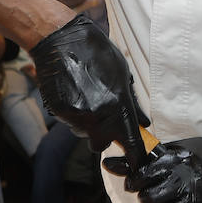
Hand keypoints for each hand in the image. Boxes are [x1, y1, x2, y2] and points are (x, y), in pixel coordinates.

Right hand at [31, 15, 148, 150]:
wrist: (61, 40)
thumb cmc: (95, 53)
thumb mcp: (123, 74)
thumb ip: (132, 103)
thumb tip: (143, 122)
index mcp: (119, 107)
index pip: (131, 145)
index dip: (134, 158)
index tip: (135, 161)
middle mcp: (98, 116)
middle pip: (102, 145)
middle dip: (103, 136)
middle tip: (102, 115)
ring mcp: (76, 116)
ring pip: (84, 134)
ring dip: (87, 123)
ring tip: (86, 95)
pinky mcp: (59, 112)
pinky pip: (69, 123)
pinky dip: (73, 114)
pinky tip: (74, 93)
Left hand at [103, 136, 201, 202]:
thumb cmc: (195, 156)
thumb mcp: (168, 153)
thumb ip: (139, 162)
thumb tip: (107, 165)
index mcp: (174, 159)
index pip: (141, 177)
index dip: (135, 183)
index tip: (138, 185)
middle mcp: (187, 176)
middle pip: (152, 200)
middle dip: (150, 199)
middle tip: (157, 195)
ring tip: (175, 202)